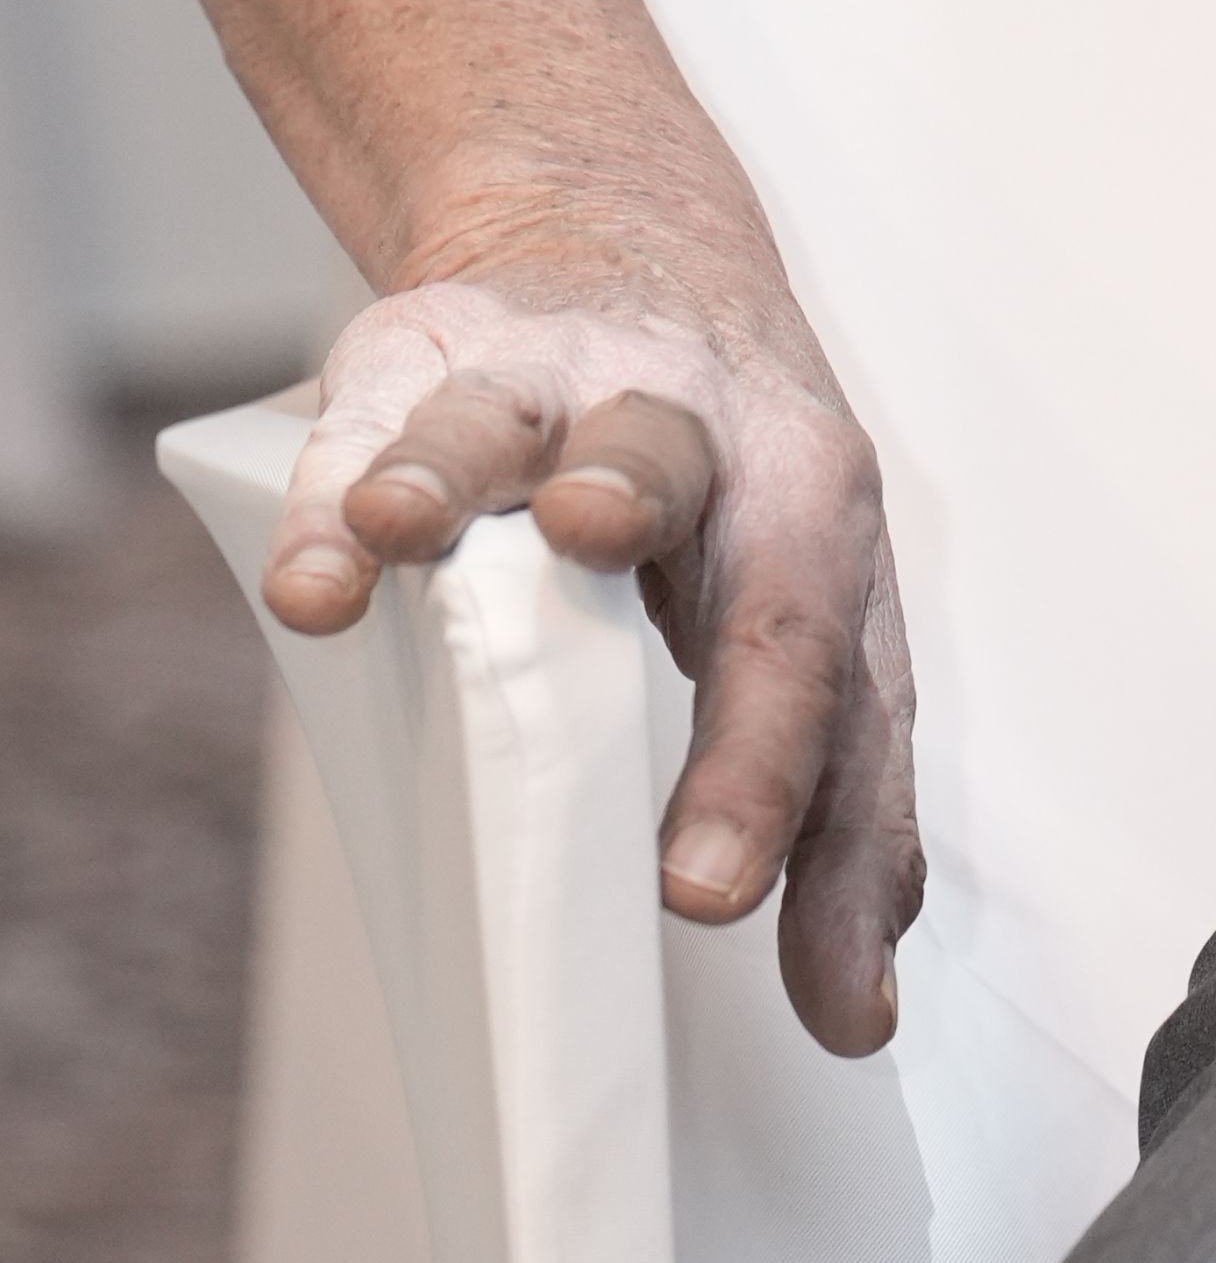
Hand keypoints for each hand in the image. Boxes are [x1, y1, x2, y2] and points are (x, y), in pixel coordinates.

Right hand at [267, 243, 920, 1055]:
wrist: (634, 249)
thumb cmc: (738, 487)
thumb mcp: (821, 625)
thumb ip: (845, 818)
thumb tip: (855, 1013)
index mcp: (802, 492)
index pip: (800, 632)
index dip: (762, 766)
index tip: (706, 896)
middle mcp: (683, 415)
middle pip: (665, 478)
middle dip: (630, 522)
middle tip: (588, 559)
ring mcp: (548, 373)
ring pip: (502, 412)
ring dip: (451, 467)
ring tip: (401, 530)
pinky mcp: (425, 350)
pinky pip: (373, 415)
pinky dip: (333, 484)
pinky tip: (313, 566)